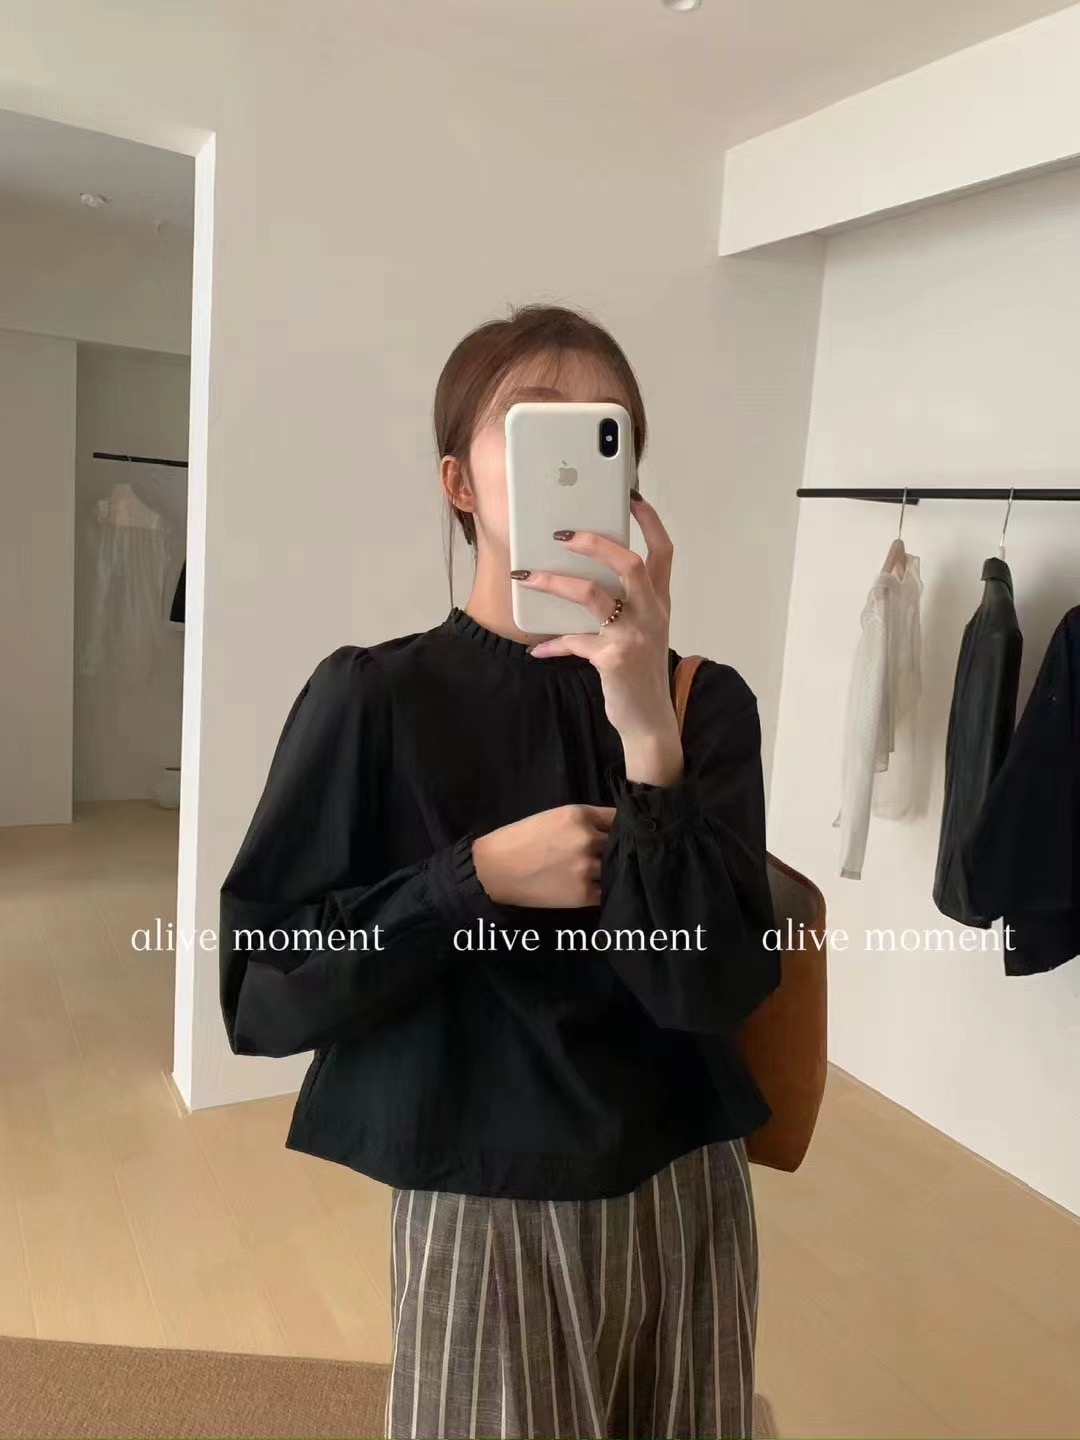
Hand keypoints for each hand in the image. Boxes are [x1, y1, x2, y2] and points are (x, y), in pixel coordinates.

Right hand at [472, 804, 615, 907]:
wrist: (493, 870)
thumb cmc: (520, 839)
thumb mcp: (555, 816)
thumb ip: (586, 820)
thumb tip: (615, 828)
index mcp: (580, 815)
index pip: (619, 818)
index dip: (624, 826)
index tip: (626, 832)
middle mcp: (588, 840)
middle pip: (622, 843)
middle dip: (620, 847)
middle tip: (619, 853)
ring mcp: (587, 868)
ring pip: (617, 867)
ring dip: (614, 870)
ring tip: (609, 871)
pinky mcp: (583, 894)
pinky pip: (608, 892)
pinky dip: (606, 890)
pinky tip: (600, 888)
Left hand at [517, 492, 682, 783]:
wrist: (650, 721)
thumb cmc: (640, 672)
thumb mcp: (642, 632)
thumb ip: (624, 605)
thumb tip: (583, 577)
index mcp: (659, 603)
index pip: (662, 552)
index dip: (649, 522)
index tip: (632, 498)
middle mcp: (652, 614)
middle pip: (629, 563)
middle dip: (595, 542)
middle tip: (563, 534)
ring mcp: (633, 636)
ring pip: (593, 595)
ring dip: (555, 582)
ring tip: (526, 577)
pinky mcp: (613, 660)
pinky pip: (574, 641)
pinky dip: (552, 643)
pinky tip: (536, 649)